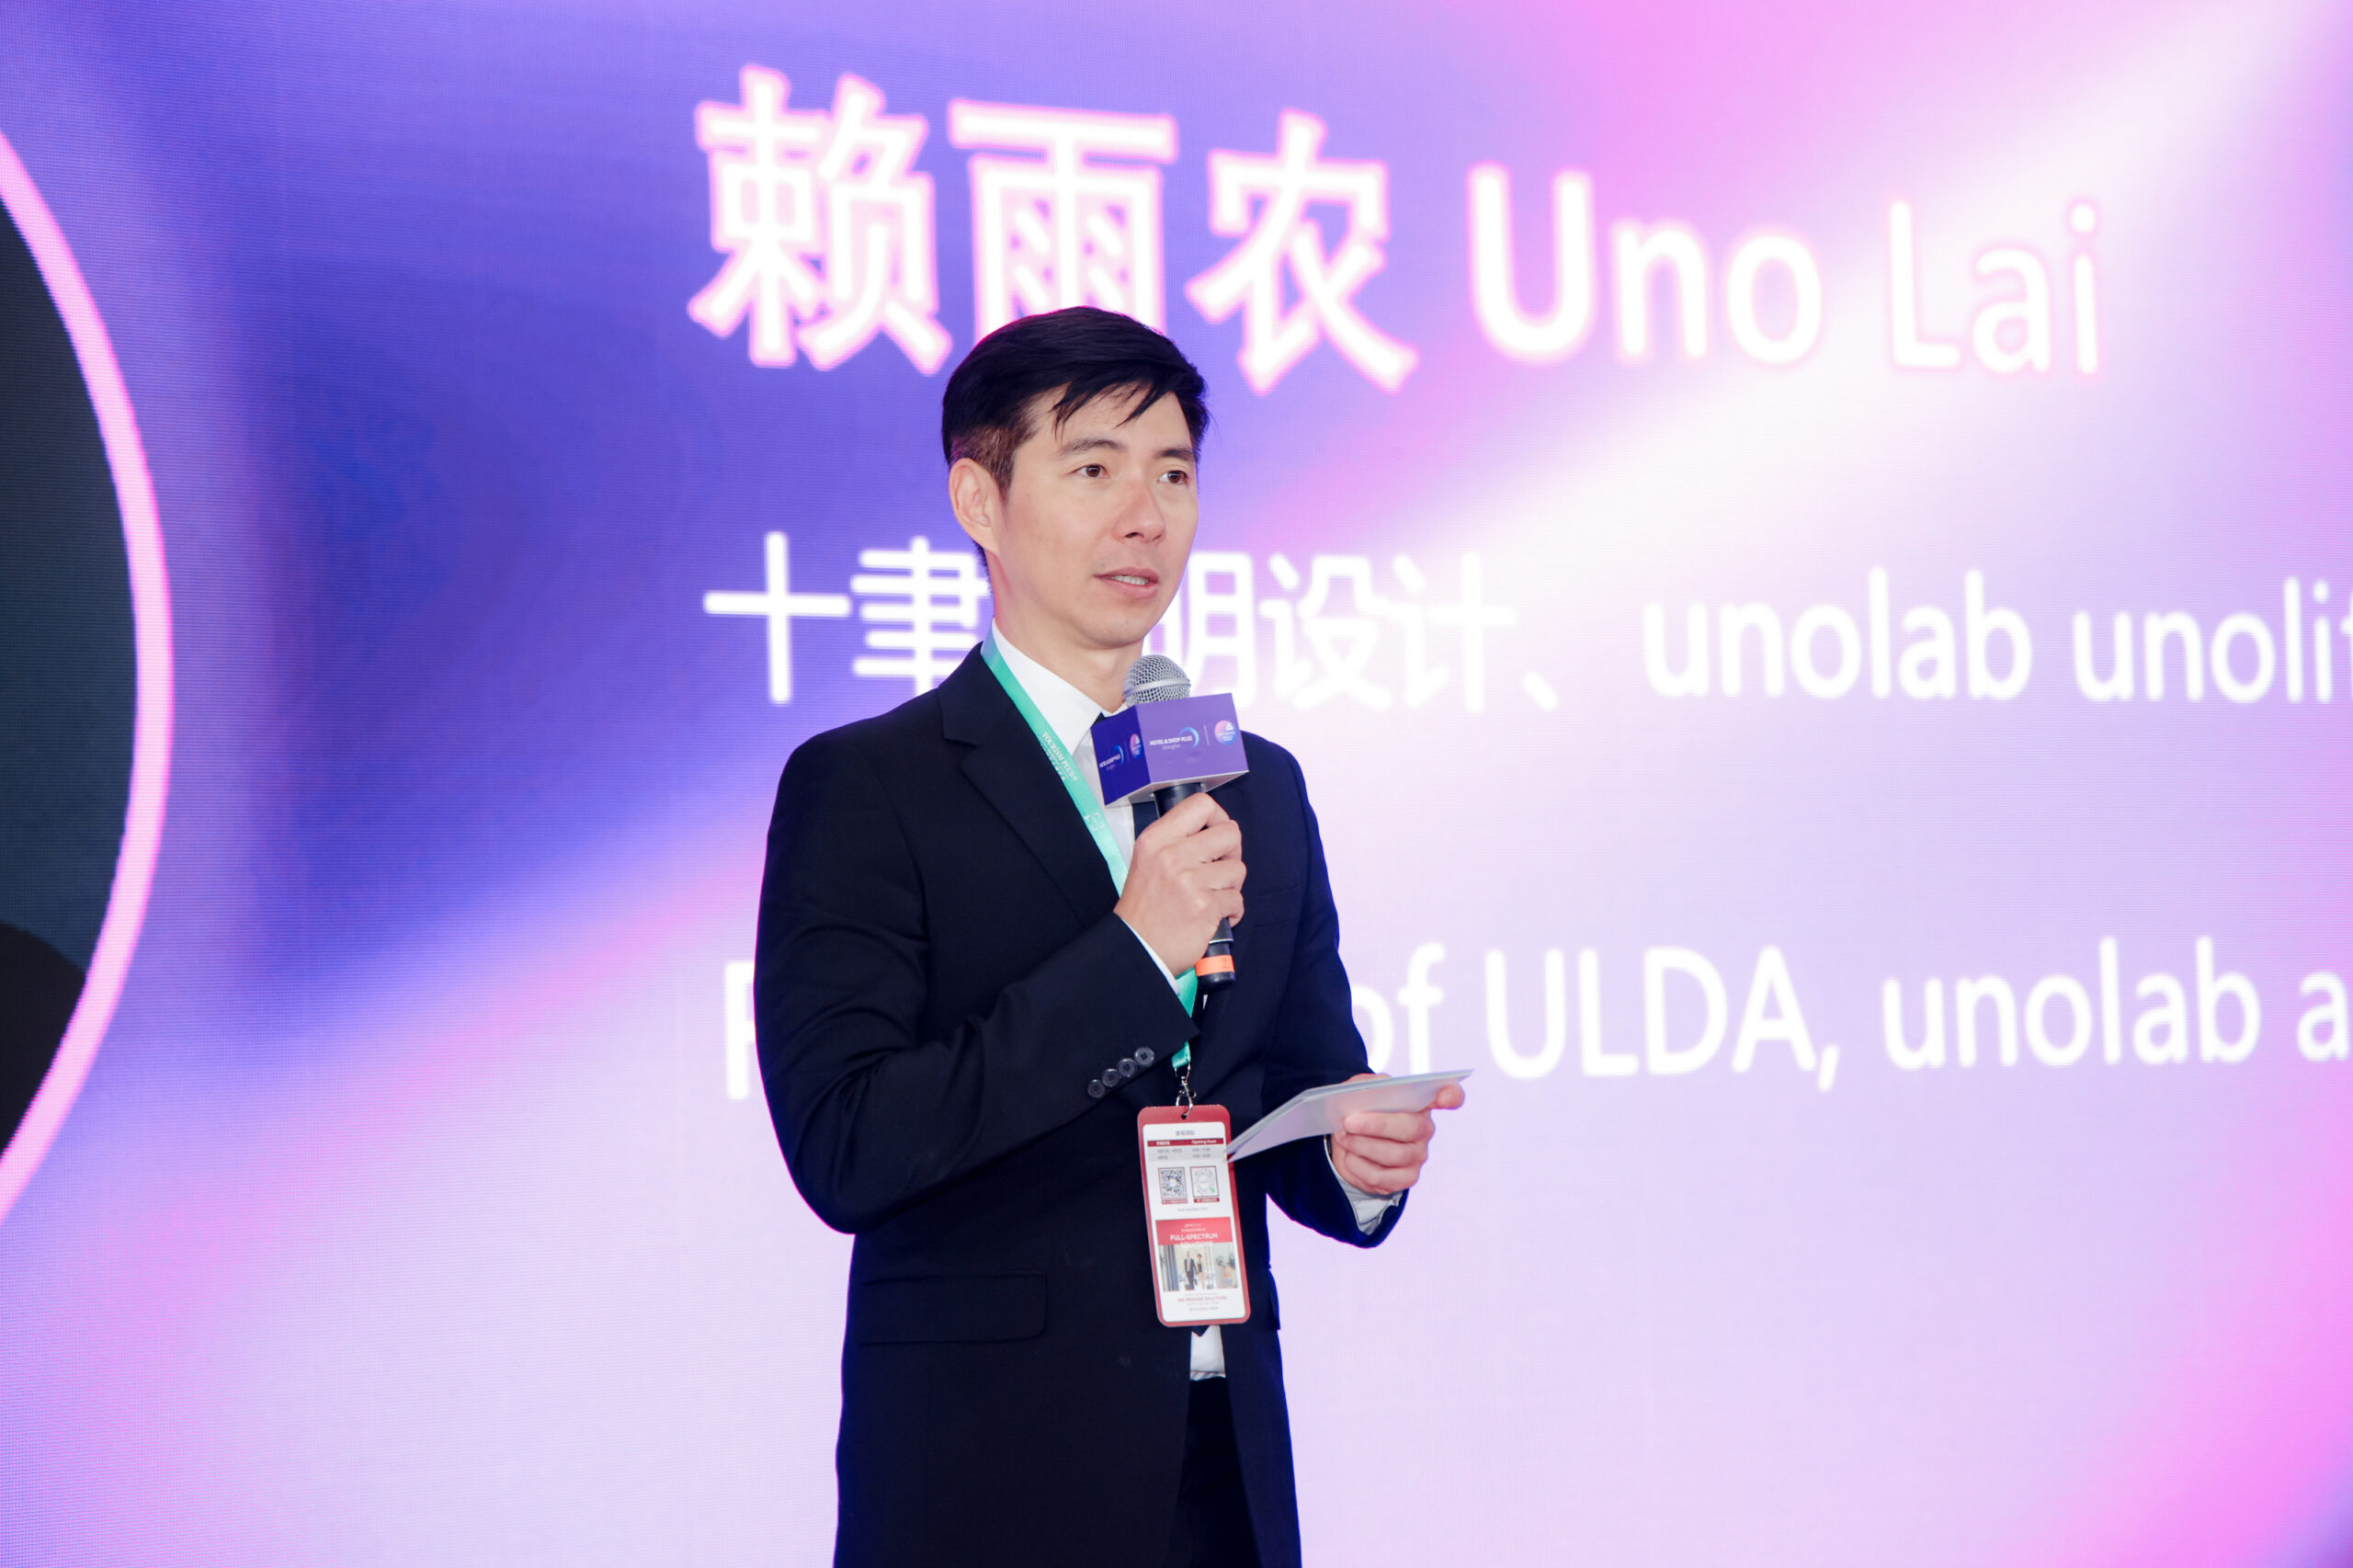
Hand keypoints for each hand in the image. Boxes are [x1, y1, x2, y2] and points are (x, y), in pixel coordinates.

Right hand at [1114, 792, 1244, 977]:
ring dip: (1231, 886)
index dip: (1219, 817)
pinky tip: (1213, 915)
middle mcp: (1172, 855)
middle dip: (1232, 853)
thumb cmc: (1144, 907)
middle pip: (1230, 833)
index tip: (1217, 835)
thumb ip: (1177, 840)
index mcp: (1156, 839)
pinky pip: (1237, 900)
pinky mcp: (1204, 906)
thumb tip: (1215, 829)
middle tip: (1220, 869)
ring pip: (1238, 869)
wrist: (1136, 947)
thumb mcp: (1147, 859)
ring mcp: (1189, 881)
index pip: (1201, 805)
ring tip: (1212, 896)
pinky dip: (1231, 911)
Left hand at [1328, 1073, 1465, 1194]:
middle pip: (1411, 1128)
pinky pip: (1382, 1177)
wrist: (1348, 1139)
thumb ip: (1366, 1087)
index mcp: (1420, 1102)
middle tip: (1348, 1122)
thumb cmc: (1360, 1110)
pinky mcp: (1405, 1178)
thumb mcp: (1360, 1090)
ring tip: (1343, 1137)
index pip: (1450, 1096)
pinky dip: (1359, 1166)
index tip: (1444, 1096)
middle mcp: (1425, 1129)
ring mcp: (1418, 1156)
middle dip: (1377, 1125)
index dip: (1451, 1096)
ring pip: (1394, 1155)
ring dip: (1362, 1146)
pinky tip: (1350, 1156)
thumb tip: (1365, 1094)